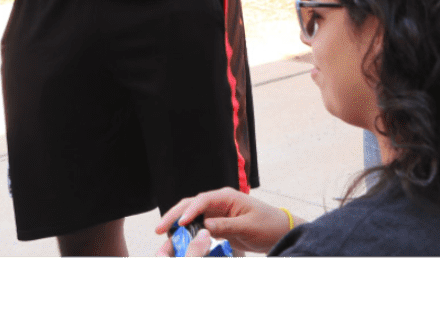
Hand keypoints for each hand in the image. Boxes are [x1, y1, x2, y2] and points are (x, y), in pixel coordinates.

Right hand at [154, 188, 297, 255]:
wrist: (281, 232)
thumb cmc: (268, 225)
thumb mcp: (248, 226)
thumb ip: (226, 226)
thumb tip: (204, 226)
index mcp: (226, 197)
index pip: (201, 200)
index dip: (188, 211)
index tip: (178, 223)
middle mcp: (218, 202)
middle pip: (190, 206)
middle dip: (173, 216)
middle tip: (158, 229)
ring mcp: (217, 213)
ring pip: (191, 217)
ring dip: (177, 225)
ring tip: (162, 237)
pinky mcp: (218, 225)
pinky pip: (198, 228)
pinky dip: (187, 234)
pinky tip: (178, 242)